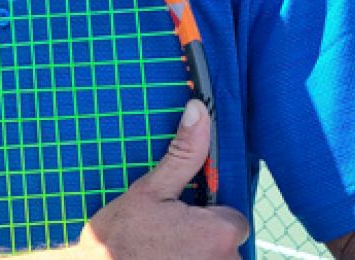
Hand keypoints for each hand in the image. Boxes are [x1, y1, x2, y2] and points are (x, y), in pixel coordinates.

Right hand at [73, 100, 249, 259]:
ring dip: (196, 254)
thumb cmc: (120, 237)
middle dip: (203, 237)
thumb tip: (198, 110)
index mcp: (221, 232)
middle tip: (167, 235)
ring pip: (216, 259)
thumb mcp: (151, 189)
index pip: (234, 218)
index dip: (208, 214)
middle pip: (226, 242)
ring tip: (163, 252)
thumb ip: (184, 153)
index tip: (181, 216)